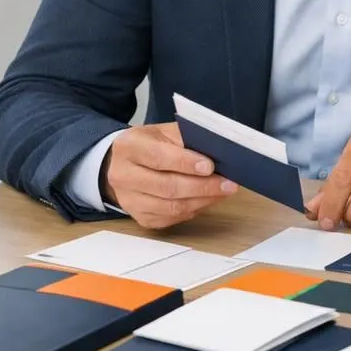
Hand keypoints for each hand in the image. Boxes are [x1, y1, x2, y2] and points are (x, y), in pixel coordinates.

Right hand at [103, 122, 236, 228]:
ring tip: (222, 192)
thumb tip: (218, 151)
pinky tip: (206, 200)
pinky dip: (193, 210)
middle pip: (166, 186)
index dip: (186, 163)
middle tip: (227, 184)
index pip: (159, 157)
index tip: (210, 167)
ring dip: (201, 200)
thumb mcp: (164, 132)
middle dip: (202, 186)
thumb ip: (186, 139)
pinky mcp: (139, 217)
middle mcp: (123, 175)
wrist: (122, 164)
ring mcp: (129, 200)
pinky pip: (170, 218)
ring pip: (170, 206)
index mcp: (129, 147)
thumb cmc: (150, 145)